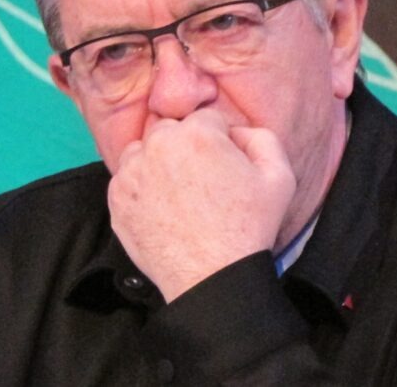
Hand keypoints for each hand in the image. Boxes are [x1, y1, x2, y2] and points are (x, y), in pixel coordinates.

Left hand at [106, 109, 295, 300]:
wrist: (212, 277)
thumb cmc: (248, 229)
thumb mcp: (279, 176)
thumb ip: (260, 137)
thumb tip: (235, 130)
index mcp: (197, 133)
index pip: (208, 119)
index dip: (221, 143)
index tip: (224, 169)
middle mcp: (159, 144)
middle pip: (173, 130)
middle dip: (187, 148)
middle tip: (202, 183)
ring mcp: (132, 171)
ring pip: (146, 152)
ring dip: (160, 164)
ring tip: (181, 197)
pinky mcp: (116, 197)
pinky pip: (128, 180)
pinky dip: (142, 189)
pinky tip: (163, 210)